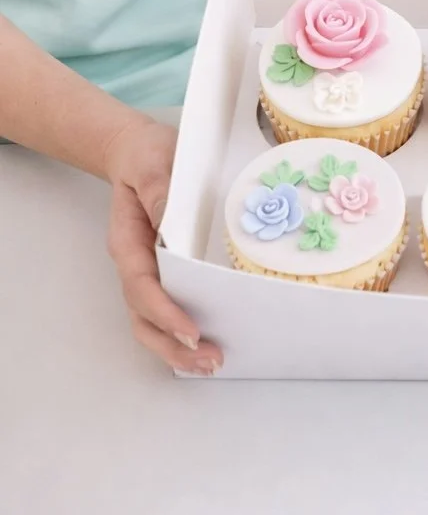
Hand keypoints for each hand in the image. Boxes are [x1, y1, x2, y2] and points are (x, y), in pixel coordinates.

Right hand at [104, 116, 221, 374]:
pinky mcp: (163, 269)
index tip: (191, 329)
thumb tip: (171, 225)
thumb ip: (160, 190)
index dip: (165, 312)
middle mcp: (134, 263)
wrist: (137, 150)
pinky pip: (165, 308)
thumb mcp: (153, 162)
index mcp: (128, 241)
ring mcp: (146, 269)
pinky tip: (205, 344)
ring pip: (151, 321)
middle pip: (143, 317)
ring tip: (211, 363)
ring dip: (176, 347)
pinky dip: (180, 332)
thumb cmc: (146, 155)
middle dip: (173, 344)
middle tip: (210, 359)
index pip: (142, 285)